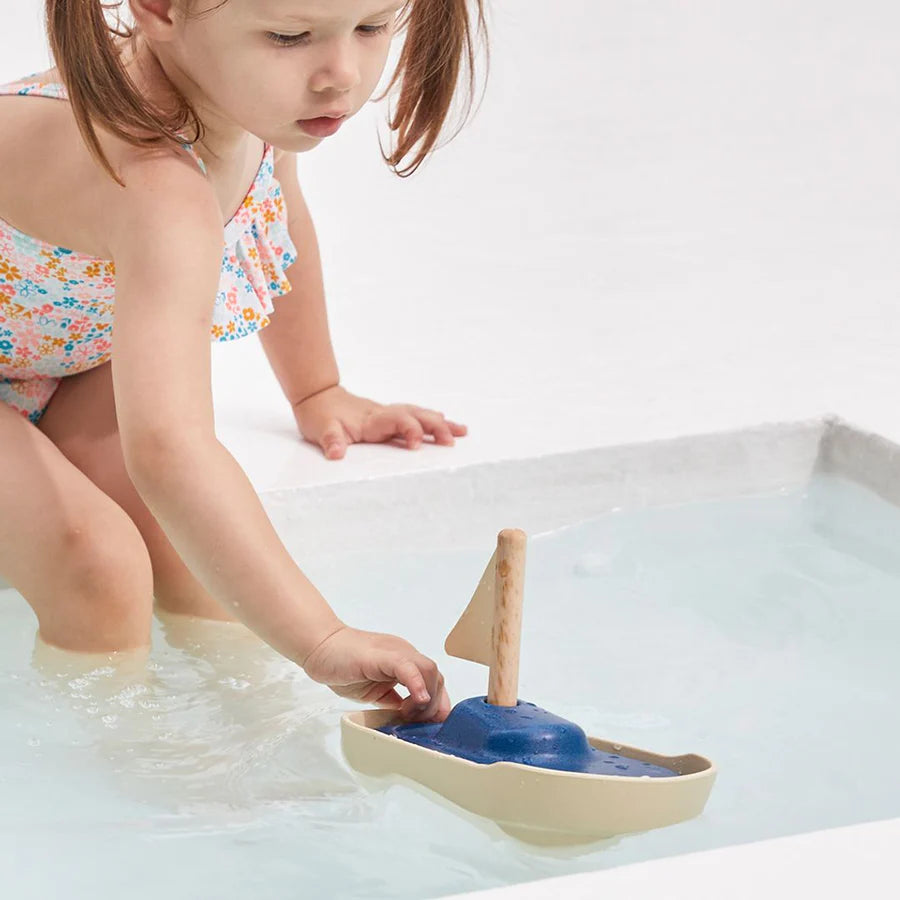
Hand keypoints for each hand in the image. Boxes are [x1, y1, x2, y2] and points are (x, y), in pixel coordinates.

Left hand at [292, 384, 467, 459]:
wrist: (317, 396)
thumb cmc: (320, 415)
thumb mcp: (321, 429)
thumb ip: (331, 441)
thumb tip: (336, 453)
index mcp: (372, 420)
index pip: (398, 421)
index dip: (410, 431)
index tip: (416, 447)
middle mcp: (384, 415)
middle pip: (416, 416)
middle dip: (436, 427)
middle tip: (453, 441)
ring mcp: (388, 414)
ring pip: (419, 414)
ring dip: (440, 423)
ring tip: (462, 432)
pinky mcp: (388, 417)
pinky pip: (414, 416)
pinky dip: (431, 419)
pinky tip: (444, 422)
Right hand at [302, 625, 451, 722]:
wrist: (320, 645)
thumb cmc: (343, 665)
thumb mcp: (374, 691)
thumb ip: (392, 701)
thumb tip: (408, 717)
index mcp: (404, 661)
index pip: (433, 681)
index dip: (437, 704)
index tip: (430, 725)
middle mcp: (405, 653)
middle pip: (436, 677)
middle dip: (434, 705)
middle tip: (417, 723)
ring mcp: (396, 651)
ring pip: (428, 670)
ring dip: (426, 699)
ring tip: (409, 714)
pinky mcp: (381, 655)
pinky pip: (407, 667)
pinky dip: (417, 683)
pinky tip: (417, 700)